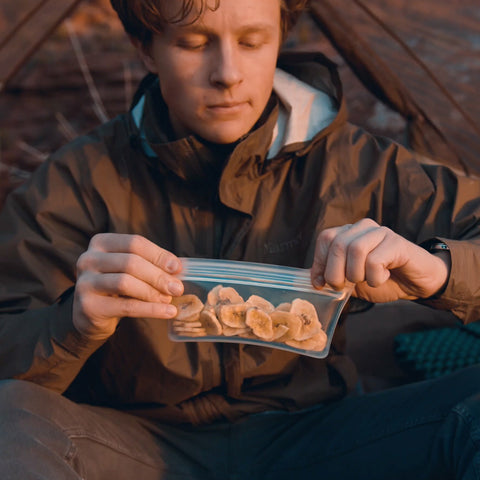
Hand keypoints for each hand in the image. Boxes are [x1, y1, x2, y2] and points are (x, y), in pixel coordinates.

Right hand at [73, 233, 182, 340]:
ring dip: (153, 292)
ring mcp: (85, 282)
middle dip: (158, 276)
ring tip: (170, 299)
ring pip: (126, 283)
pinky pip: (126, 306)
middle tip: (178, 288)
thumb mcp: (131, 270)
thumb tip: (181, 267)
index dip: (159, 255)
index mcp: (101, 243)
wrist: (90, 315)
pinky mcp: (88, 306)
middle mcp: (89, 258)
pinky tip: (167, 312)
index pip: (135, 243)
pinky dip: (150, 309)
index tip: (177, 268)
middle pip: (131, 262)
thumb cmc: (116, 287)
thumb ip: (152, 264)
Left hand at [310, 219, 450, 302]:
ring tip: (366, 280)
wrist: (415, 283)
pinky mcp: (396, 242)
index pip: (325, 239)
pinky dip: (375, 277)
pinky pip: (374, 260)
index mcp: (349, 233)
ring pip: (355, 250)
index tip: (321, 284)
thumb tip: (314, 281)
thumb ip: (334, 276)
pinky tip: (383, 277)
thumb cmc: (381, 279)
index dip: (320, 263)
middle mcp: (363, 227)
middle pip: (337, 244)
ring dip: (356, 274)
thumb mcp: (351, 281)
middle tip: (344, 286)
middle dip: (335, 273)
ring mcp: (380, 232)